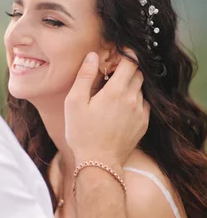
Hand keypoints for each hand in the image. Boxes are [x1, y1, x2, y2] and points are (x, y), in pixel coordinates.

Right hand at [64, 50, 149, 167]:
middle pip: (138, 74)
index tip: (117, 54)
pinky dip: (134, 101)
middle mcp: (132, 99)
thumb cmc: (82, 133)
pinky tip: (121, 109)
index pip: (131, 62)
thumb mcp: (74, 102)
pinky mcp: (143, 124)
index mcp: (115, 91)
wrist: (99, 163)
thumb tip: (93, 55)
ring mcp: (140, 112)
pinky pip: (143, 105)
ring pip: (140, 89)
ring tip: (113, 95)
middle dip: (127, 69)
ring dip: (130, 86)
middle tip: (111, 75)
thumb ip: (84, 76)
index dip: (126, 55)